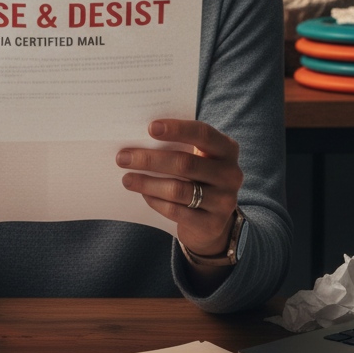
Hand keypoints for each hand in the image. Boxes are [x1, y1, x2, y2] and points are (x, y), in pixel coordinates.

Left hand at [117, 119, 242, 258]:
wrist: (212, 219)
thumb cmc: (196, 176)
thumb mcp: (197, 158)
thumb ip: (178, 146)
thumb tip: (138, 137)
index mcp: (227, 149)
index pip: (203, 134)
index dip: (177, 129)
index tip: (150, 127)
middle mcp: (231, 174)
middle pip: (185, 163)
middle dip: (149, 159)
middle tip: (122, 157)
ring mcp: (224, 201)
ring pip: (178, 189)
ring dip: (147, 183)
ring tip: (126, 179)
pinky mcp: (212, 224)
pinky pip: (175, 211)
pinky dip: (155, 201)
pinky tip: (143, 194)